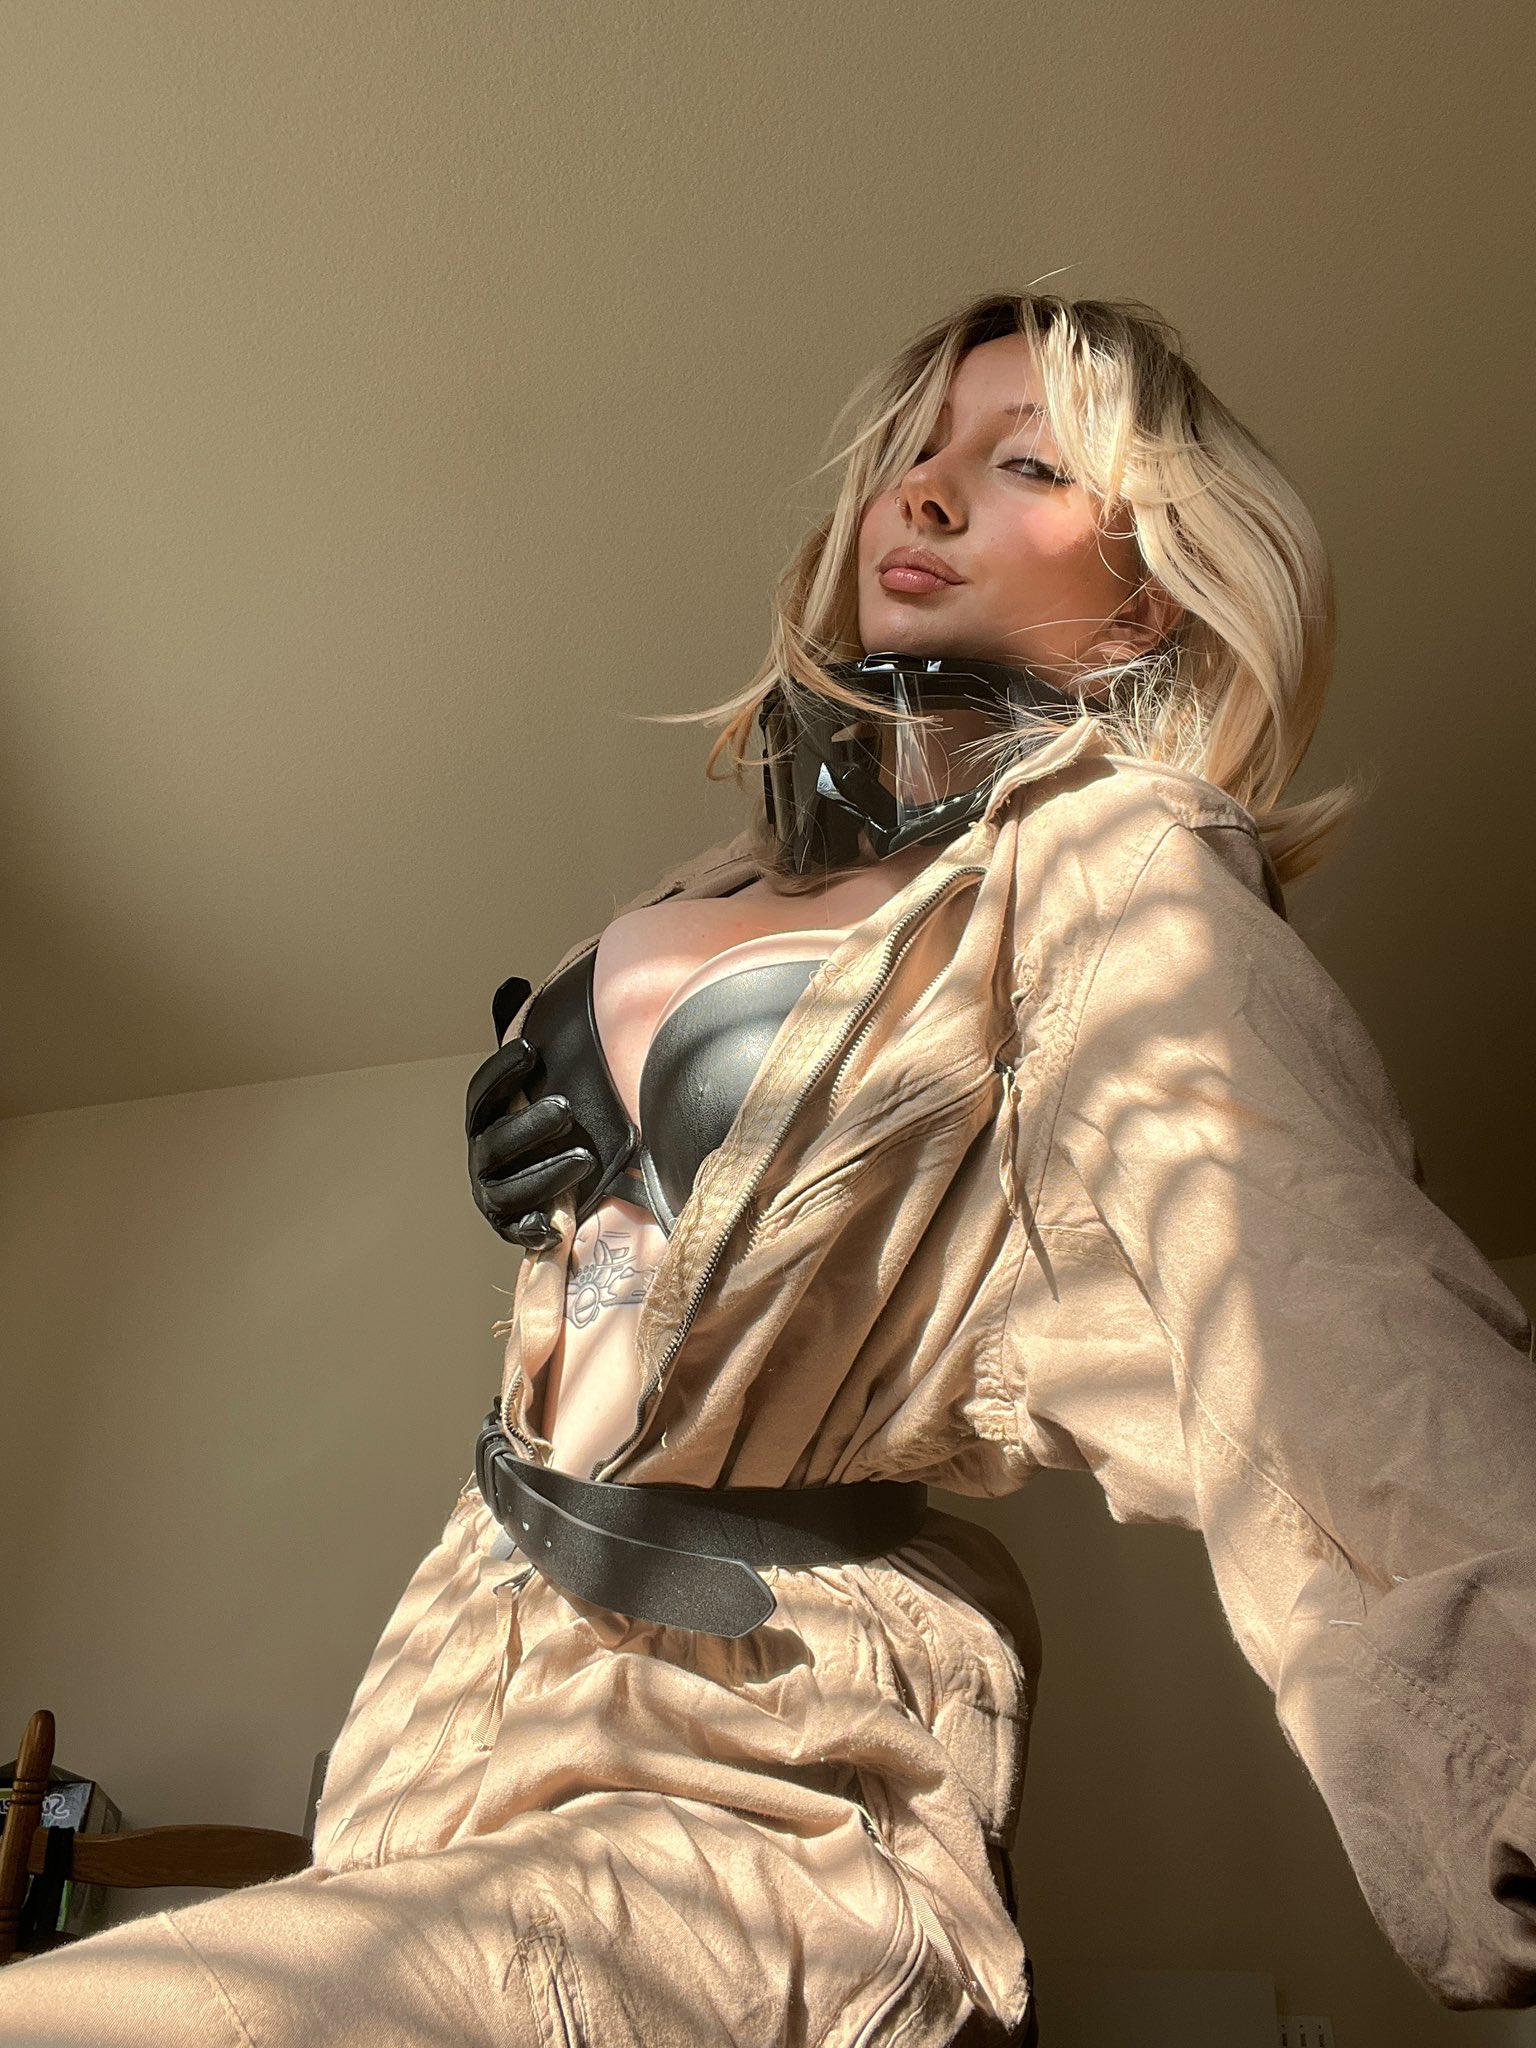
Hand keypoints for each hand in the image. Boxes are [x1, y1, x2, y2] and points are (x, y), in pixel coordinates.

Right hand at [466, 980, 595, 1250]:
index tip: (530, 1050)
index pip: (481, 1092)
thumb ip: (518, 1034)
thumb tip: (512, 982)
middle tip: (567, 1108)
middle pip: (497, 1142)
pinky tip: (555, 1223)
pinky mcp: (512, 1226)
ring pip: (513, 1187)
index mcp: (482, 1119)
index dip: (501, 1071)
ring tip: (586, 1159)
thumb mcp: (531, 1080)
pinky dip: (534, 1228)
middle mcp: (480, 1156)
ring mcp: (493, 1194)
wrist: (542, 1183)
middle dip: (529, 1126)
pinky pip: (519, 1230)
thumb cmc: (538, 1122)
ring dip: (547, 1174)